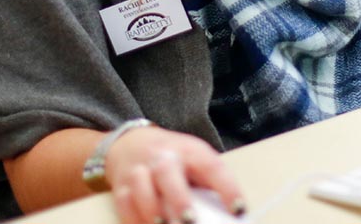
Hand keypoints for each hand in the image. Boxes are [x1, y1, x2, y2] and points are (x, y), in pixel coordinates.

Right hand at [106, 126, 244, 223]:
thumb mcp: (196, 163)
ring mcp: (139, 170)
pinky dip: (133, 219)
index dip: (227, 188)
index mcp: (191, 151)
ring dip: (151, 210)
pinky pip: (123, 203)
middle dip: (179, 200)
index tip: (238, 209)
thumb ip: (208, 187)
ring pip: (140, 185)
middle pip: (168, 173)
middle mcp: (164, 158)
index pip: (212, 167)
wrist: (132, 144)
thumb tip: (228, 217)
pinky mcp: (121, 186)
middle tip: (190, 221)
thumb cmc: (174, 161)